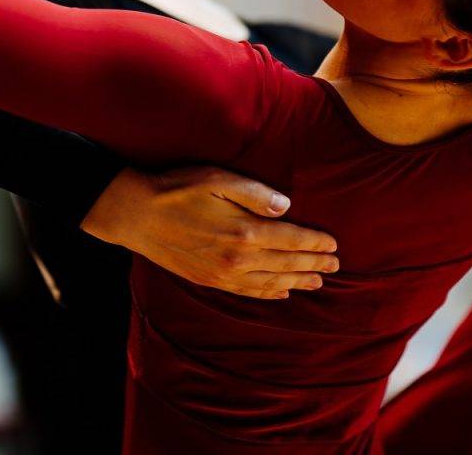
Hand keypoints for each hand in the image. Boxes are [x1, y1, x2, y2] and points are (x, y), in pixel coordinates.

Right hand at [81, 165, 338, 299]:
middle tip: (336, 265)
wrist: (136, 215)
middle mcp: (237, 258)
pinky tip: (282, 291)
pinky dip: (269, 293)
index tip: (334, 244)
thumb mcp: (217, 178)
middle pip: (286, 263)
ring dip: (297, 281)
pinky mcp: (209, 280)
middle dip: (314, 264)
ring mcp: (223, 274)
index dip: (315, 243)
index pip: (291, 239)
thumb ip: (254, 193)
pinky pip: (248, 292)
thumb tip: (286, 206)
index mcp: (244, 231)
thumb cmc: (177, 189)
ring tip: (318, 281)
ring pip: (271, 281)